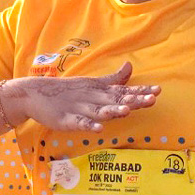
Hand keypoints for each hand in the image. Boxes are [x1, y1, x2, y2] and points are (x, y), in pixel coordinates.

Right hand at [5, 62, 159, 131]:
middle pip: (117, 100)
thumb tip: (130, 66)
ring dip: (113, 110)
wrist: (36, 93)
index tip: (158, 91)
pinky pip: (79, 123)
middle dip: (134, 100)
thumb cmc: (69, 90)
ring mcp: (80, 109)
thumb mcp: (93, 83)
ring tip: (127, 110)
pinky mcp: (66, 120)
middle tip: (152, 99)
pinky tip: (98, 128)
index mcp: (101, 91)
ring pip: (100, 111)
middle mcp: (94, 99)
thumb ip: (114, 78)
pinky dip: (88, 125)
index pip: (124, 91)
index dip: (141, 92)